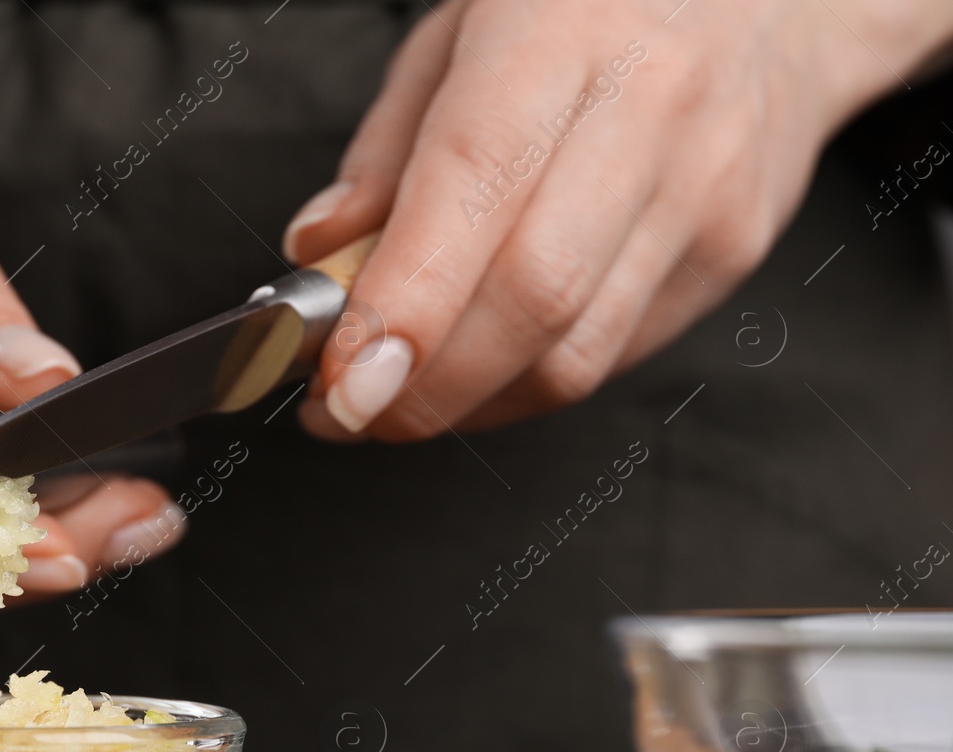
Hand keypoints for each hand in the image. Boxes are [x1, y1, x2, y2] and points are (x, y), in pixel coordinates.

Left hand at [284, 0, 952, 440]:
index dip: (405, 306)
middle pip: (533, 297)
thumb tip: (319, 254)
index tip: (339, 377)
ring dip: (467, 405)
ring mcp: (705, 191)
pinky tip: (479, 368)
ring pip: (575, 355)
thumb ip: (386, 150)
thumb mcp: (461, 30)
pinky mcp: (733, 252)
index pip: (476, 188)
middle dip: (423, 387)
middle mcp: (649, 111)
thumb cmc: (592, 6)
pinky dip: (525, 383)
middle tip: (343, 410)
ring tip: (397, 398)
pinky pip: (612, 356)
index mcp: (560, 35)